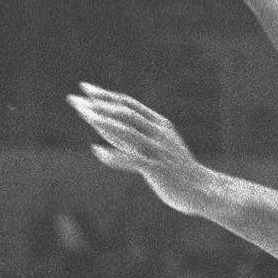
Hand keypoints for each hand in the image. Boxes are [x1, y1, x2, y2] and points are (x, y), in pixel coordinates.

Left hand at [67, 85, 211, 214]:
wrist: (202, 190)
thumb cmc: (175, 170)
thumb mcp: (153, 148)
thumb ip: (130, 139)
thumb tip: (104, 129)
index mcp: (159, 124)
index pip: (128, 104)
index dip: (106, 95)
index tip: (85, 88)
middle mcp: (158, 133)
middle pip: (124, 114)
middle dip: (98, 105)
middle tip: (74, 100)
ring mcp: (158, 150)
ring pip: (127, 131)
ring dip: (103, 122)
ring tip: (83, 115)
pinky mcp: (158, 169)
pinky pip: (132, 159)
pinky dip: (114, 154)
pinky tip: (96, 150)